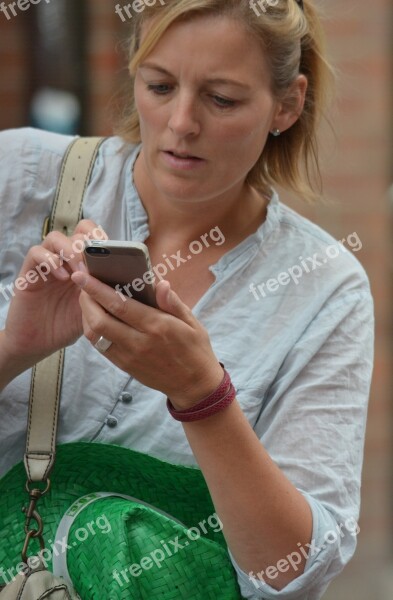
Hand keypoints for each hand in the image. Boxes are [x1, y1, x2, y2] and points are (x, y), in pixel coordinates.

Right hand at [2, 220, 107, 367]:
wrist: (38, 343)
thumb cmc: (68, 325)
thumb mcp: (95, 310)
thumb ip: (106, 295)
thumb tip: (129, 285)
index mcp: (84, 265)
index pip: (93, 236)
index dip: (102, 237)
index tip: (113, 251)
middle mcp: (66, 261)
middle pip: (77, 233)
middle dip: (89, 245)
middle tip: (96, 264)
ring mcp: (47, 265)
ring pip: (56, 238)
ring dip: (71, 250)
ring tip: (80, 271)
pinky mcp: (30, 273)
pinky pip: (36, 253)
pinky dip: (50, 260)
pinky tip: (62, 276)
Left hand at [71, 272, 223, 408]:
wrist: (194, 385)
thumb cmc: (195, 349)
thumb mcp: (191, 322)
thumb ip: (173, 302)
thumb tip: (160, 283)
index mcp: (157, 326)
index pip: (119, 305)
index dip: (97, 289)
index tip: (82, 276)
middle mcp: (139, 342)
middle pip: (99, 320)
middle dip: (85, 300)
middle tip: (81, 284)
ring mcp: (129, 356)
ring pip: (95, 334)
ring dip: (85, 315)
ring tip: (87, 299)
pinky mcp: (124, 365)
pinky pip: (100, 346)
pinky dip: (92, 329)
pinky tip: (95, 317)